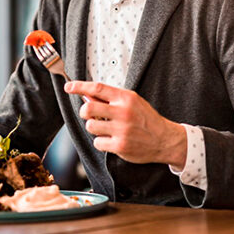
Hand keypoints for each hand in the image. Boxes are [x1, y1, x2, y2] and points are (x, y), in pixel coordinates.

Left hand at [64, 81, 186, 168]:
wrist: (164, 139)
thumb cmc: (146, 119)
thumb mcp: (132, 102)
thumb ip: (111, 99)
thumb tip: (87, 96)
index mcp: (126, 98)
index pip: (97, 88)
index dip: (79, 86)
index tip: (68, 87)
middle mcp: (123, 112)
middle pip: (88, 109)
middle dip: (85, 112)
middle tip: (91, 115)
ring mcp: (121, 130)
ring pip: (91, 127)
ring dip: (95, 128)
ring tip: (107, 129)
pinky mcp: (120, 146)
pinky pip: (97, 143)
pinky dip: (102, 142)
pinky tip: (113, 140)